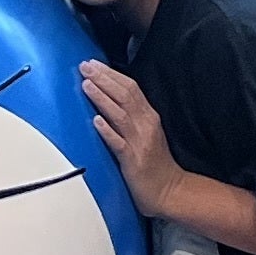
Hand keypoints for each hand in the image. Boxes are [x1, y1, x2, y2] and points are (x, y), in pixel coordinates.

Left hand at [78, 60, 188, 213]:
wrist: (170, 192)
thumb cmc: (155, 164)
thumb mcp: (146, 133)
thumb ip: (131, 116)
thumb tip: (109, 98)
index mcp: (149, 117)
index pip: (130, 87)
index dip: (111, 73)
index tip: (93, 63)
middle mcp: (146, 125)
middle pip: (124, 95)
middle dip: (103, 78)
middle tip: (85, 66)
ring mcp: (140, 142)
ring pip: (120, 114)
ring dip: (102, 98)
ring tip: (86, 85)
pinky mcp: (133, 160)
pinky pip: (119, 143)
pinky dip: (108, 130)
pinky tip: (96, 121)